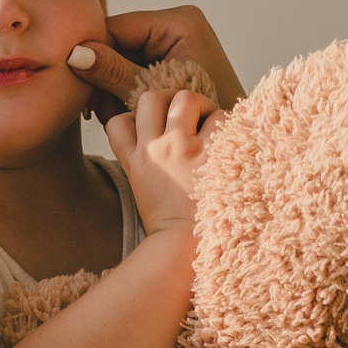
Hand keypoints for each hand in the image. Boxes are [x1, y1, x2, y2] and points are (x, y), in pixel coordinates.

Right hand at [76, 5, 244, 118]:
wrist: (237, 145)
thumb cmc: (203, 118)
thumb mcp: (150, 92)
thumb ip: (114, 72)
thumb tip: (74, 55)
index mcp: (179, 22)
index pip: (118, 27)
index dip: (93, 52)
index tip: (75, 79)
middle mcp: (177, 26)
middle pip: (119, 43)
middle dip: (105, 76)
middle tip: (96, 107)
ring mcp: (175, 44)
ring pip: (124, 60)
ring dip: (112, 88)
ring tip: (112, 114)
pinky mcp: (172, 63)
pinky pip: (136, 71)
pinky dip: (125, 93)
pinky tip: (123, 113)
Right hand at [106, 89, 217, 236]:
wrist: (188, 249)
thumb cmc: (170, 226)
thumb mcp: (141, 191)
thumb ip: (139, 163)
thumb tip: (151, 138)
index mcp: (135, 161)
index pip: (118, 121)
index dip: (134, 118)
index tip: (152, 127)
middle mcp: (155, 150)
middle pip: (150, 98)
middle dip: (168, 100)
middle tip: (186, 115)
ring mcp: (182, 149)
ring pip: (186, 98)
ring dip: (200, 106)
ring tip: (209, 121)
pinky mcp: (211, 153)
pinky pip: (221, 117)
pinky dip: (227, 123)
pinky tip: (229, 140)